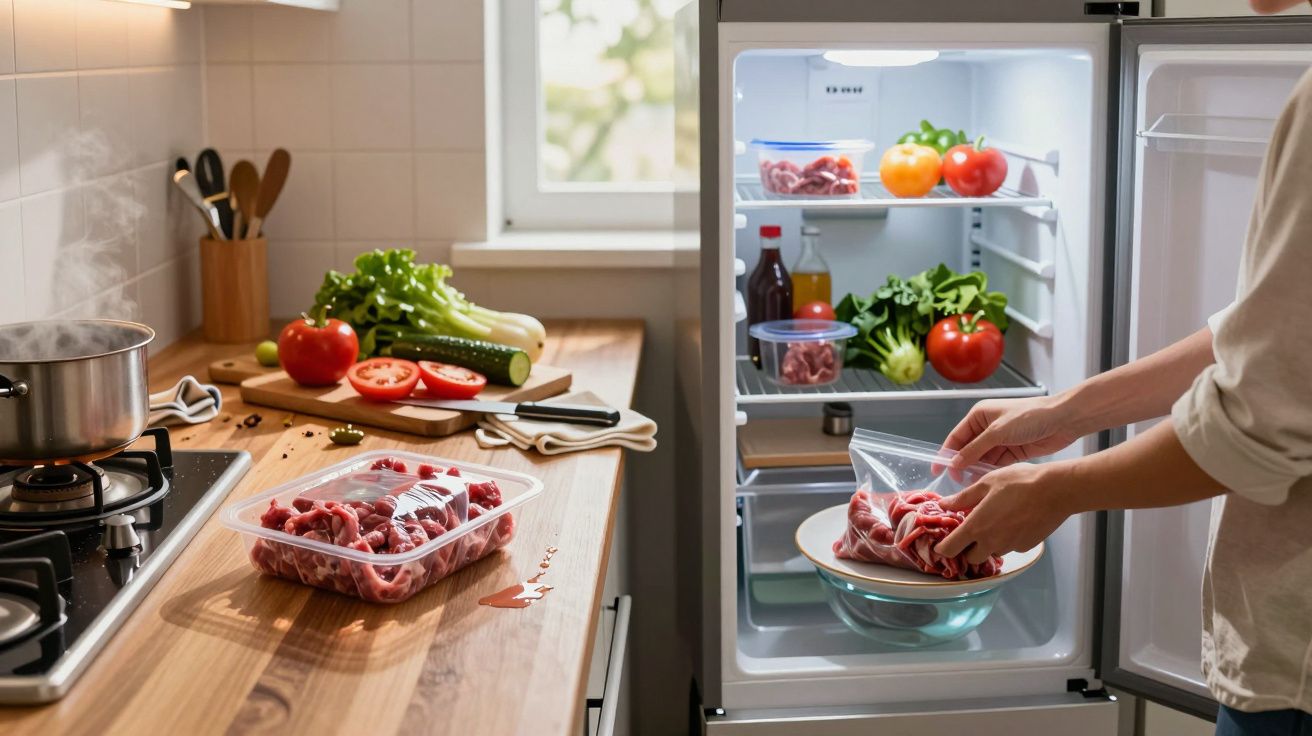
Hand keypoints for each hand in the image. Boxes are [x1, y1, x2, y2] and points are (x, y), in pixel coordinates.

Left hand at [933, 463, 1076, 564]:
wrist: (1055, 491)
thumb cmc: (1019, 482)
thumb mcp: (986, 483)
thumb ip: (963, 497)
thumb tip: (943, 504)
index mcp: (976, 527)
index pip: (950, 549)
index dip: (943, 548)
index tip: (942, 543)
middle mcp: (991, 542)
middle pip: (971, 557)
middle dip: (967, 548)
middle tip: (971, 531)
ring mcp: (1010, 546)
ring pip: (991, 553)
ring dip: (988, 544)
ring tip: (994, 523)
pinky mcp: (1025, 547)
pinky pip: (1009, 548)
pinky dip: (1006, 540)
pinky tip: (1012, 523)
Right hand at [942, 395, 1082, 471]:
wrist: (1062, 420)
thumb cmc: (1028, 418)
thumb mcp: (997, 432)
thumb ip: (974, 449)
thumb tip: (955, 464)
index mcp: (979, 416)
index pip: (956, 437)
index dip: (946, 454)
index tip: (937, 472)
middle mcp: (987, 427)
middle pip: (968, 450)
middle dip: (963, 465)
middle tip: (958, 484)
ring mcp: (1001, 440)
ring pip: (982, 459)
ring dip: (977, 471)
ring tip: (972, 486)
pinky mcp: (1013, 451)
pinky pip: (996, 464)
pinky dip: (991, 472)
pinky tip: (987, 483)